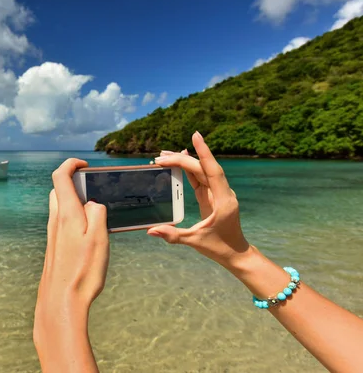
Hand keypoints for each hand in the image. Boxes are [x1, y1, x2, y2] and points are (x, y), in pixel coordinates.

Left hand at [34, 158, 108, 371]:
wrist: (61, 300)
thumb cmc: (82, 271)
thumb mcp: (99, 238)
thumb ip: (98, 213)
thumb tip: (93, 203)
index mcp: (67, 214)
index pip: (60, 176)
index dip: (71, 164)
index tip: (85, 164)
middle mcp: (55, 220)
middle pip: (58, 190)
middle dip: (74, 183)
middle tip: (93, 189)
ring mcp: (53, 234)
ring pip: (60, 207)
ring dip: (75, 202)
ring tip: (96, 213)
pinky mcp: (54, 246)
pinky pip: (62, 223)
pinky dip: (74, 218)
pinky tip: (89, 234)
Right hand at [147, 131, 250, 268]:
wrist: (236, 253)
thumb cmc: (219, 247)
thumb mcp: (195, 241)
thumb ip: (173, 235)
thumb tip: (151, 230)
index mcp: (222, 200)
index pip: (212, 170)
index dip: (204, 152)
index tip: (196, 135)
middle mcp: (222, 192)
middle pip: (202, 169)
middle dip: (182, 159)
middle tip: (160, 157)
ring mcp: (218, 193)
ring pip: (201, 171)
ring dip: (184, 162)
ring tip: (164, 156)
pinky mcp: (212, 196)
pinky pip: (200, 178)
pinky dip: (189, 170)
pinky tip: (179, 163)